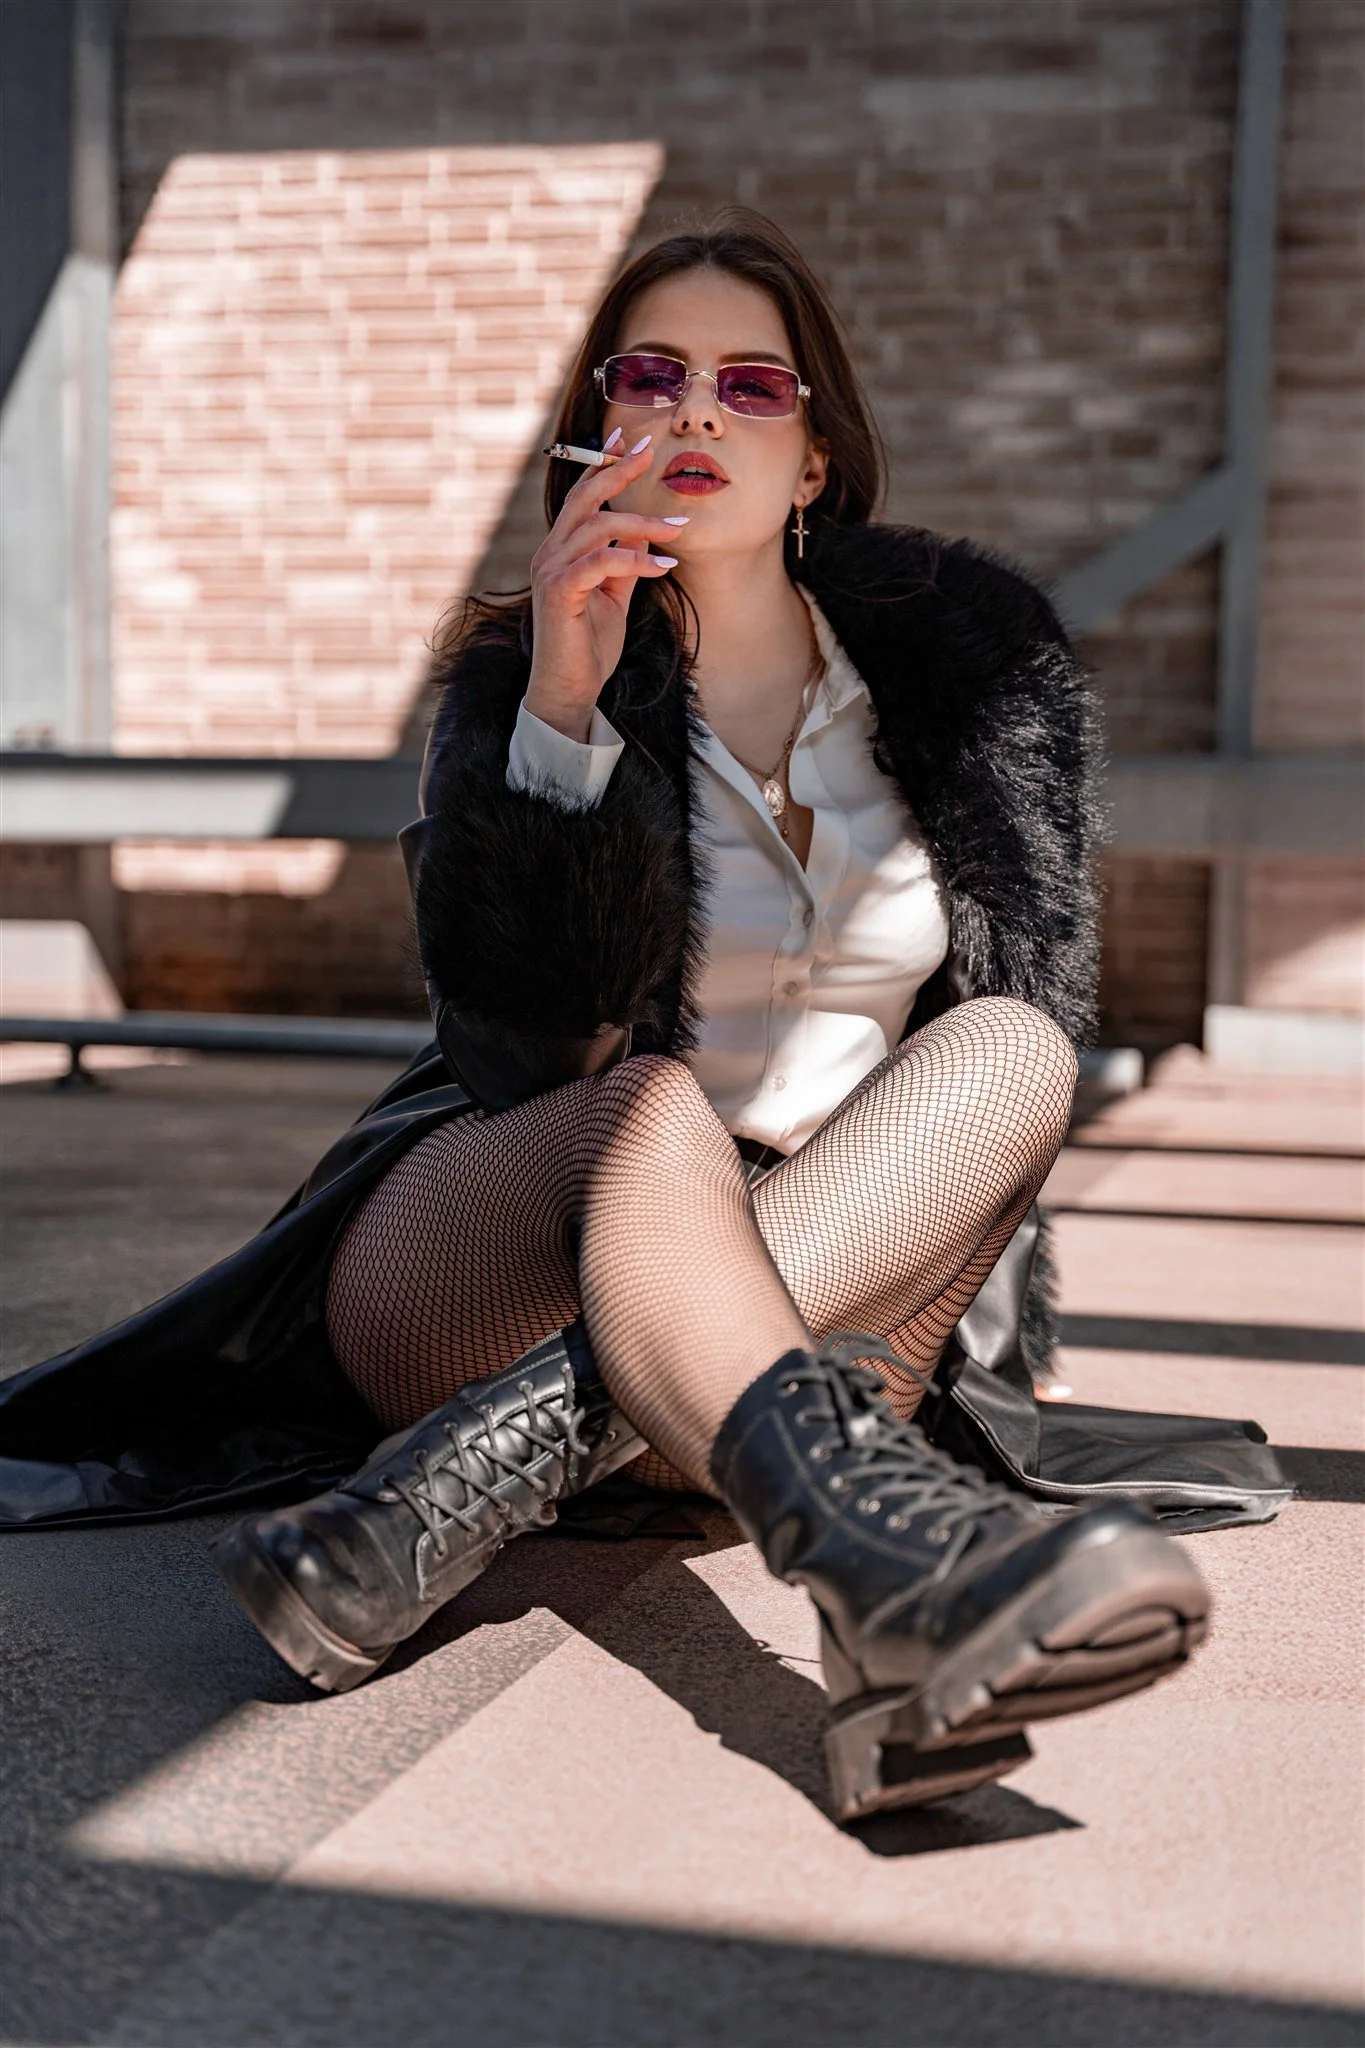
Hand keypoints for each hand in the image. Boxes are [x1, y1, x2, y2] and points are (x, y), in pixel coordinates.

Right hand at [525, 432, 684, 741]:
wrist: (570, 689)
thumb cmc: (589, 645)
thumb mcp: (615, 595)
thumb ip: (625, 561)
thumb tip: (646, 531)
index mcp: (561, 549)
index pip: (581, 495)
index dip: (603, 463)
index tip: (628, 439)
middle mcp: (550, 553)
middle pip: (585, 498)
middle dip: (618, 470)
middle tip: (651, 450)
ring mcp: (551, 571)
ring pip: (598, 527)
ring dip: (644, 524)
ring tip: (678, 530)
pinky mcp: (559, 592)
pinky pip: (601, 563)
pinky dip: (636, 561)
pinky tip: (664, 566)